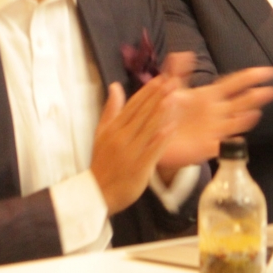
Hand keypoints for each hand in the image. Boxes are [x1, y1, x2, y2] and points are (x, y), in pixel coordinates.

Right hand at [90, 76, 177, 213]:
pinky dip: (161, 139)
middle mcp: (121, 137)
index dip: (147, 91)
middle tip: (172, 81)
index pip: (133, 105)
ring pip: (148, 129)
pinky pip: (152, 150)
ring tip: (173, 97)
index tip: (160, 79)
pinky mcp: (139, 167)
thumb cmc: (102, 162)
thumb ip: (111, 110)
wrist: (98, 193)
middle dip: (158, 96)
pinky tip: (171, 128)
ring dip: (161, 112)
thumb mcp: (101, 133)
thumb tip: (115, 86)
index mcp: (113, 128)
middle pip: (142, 113)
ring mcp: (131, 152)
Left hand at [156, 64, 272, 175]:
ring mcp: (215, 130)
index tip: (270, 71)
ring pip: (236, 123)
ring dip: (246, 118)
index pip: (236, 83)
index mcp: (212, 95)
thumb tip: (184, 53)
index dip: (252, 76)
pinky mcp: (207, 147)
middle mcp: (218, 112)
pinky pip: (222, 146)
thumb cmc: (169, 111)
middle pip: (242, 102)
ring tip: (256, 111)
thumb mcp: (171, 88)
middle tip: (272, 90)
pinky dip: (231, 143)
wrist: (157, 137)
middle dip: (256, 96)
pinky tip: (238, 139)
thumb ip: (178, 71)